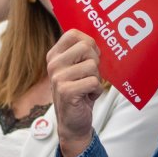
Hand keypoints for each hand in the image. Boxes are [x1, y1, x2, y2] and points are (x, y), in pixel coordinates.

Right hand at [47, 30, 103, 156]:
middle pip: (86, 47)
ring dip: (96, 79)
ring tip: (87, 88)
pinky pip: (94, 82)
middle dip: (95, 62)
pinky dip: (97, 91)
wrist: (73, 122)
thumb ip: (84, 52)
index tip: (89, 57)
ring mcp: (58, 77)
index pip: (74, 34)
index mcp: (55, 55)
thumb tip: (103, 34)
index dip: (89, 43)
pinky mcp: (66, 91)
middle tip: (89, 76)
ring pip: (92, 66)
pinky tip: (88, 96)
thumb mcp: (78, 69)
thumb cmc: (80, 92)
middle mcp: (54, 64)